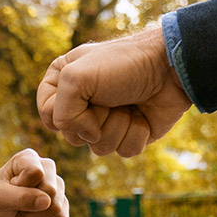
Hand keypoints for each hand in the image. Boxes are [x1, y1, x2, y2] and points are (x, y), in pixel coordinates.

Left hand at [0, 149, 70, 216]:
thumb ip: (20, 197)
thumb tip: (48, 201)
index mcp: (28, 158)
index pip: (35, 172)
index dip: (20, 186)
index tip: (10, 187)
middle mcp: (47, 168)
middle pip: (50, 190)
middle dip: (29, 204)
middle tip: (17, 203)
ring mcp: (58, 186)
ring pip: (56, 207)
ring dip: (35, 216)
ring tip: (25, 210)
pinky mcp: (63, 205)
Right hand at [37, 27, 191, 156]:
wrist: (169, 68)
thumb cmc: (123, 64)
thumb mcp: (76, 77)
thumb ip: (58, 112)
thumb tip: (86, 137)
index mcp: (63, 84)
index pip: (47, 114)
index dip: (63, 112)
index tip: (82, 95)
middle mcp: (82, 104)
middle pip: (72, 136)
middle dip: (95, 120)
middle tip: (110, 98)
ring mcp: (106, 121)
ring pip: (98, 148)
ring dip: (117, 126)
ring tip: (128, 105)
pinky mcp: (129, 133)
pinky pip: (123, 152)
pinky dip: (135, 134)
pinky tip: (142, 116)